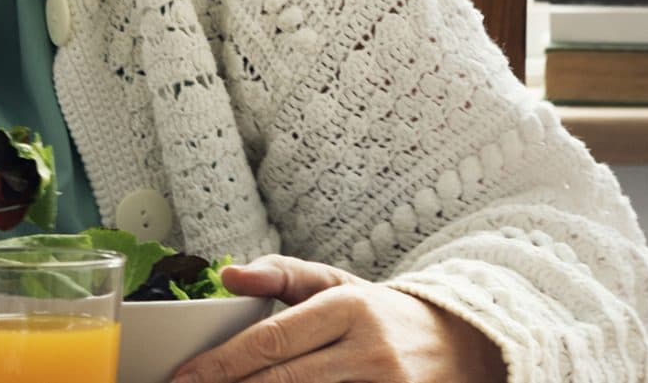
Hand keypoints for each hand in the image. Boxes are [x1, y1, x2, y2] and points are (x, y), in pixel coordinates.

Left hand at [173, 255, 505, 382]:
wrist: (463, 344)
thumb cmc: (380, 314)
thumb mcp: (335, 283)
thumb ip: (281, 274)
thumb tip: (228, 274)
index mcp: (348, 308)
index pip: (272, 340)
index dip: (223, 363)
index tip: (184, 376)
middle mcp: (370, 349)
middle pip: (284, 380)